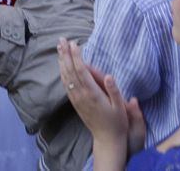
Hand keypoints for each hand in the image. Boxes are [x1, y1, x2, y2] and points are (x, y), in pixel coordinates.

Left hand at [58, 39, 143, 153]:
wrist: (107, 139)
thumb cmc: (117, 122)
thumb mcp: (120, 107)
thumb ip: (114, 91)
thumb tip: (109, 76)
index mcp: (93, 94)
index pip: (82, 72)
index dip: (76, 57)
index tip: (73, 44)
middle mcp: (82, 95)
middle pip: (71, 71)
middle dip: (65, 54)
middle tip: (61, 40)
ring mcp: (76, 99)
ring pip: (66, 77)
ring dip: (62, 61)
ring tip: (59, 48)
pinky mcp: (75, 103)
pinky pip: (66, 85)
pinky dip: (63, 72)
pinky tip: (61, 65)